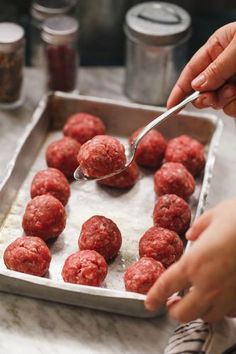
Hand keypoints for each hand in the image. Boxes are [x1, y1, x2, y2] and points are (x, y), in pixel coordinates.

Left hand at [145, 198, 235, 322]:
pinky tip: (223, 297)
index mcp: (195, 262)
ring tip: (198, 301)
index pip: (167, 285)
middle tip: (173, 304)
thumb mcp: (216, 214)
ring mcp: (229, 295)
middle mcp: (209, 284)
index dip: (155, 296)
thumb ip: (200, 227)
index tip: (150, 302)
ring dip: (199, 310)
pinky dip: (223, 309)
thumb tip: (193, 234)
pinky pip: (230, 312)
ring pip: (208, 317)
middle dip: (175, 311)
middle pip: (184, 313)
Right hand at [167, 22, 235, 116]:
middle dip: (205, 97)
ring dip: (226, 101)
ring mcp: (234, 82)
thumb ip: (215, 69)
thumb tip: (197, 86)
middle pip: (202, 91)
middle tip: (211, 97)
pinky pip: (232, 108)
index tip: (171, 106)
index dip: (179, 89)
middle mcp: (224, 67)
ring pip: (218, 102)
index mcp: (218, 48)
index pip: (191, 71)